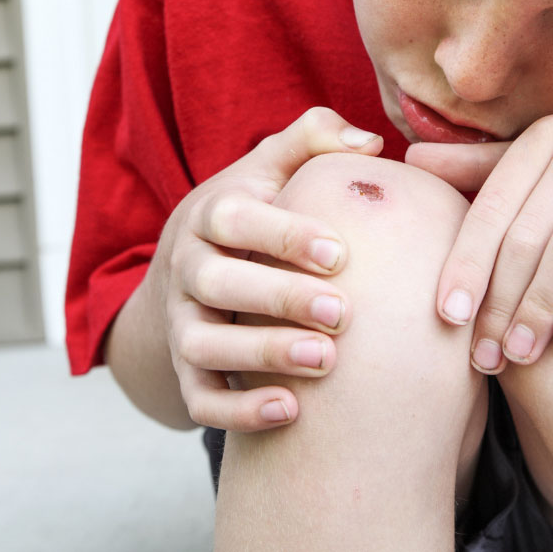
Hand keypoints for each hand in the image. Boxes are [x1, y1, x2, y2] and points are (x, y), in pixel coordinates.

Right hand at [147, 107, 381, 429]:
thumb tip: (368, 143)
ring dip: (261, 356)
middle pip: (218, 284)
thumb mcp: (272, 166)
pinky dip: (237, 413)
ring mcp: (184, 322)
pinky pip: (200, 400)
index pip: (234, 219)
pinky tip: (291, 412)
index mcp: (211, 214)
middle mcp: (189, 268)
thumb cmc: (254, 210)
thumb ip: (314, 138)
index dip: (283, 235)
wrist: (189, 264)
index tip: (340, 252)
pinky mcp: (188, 369)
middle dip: (279, 299)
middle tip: (344, 314)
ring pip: (204, 346)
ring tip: (325, 362)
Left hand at [405, 107, 552, 371]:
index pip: (492, 208)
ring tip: (523, 354)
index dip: (464, 264)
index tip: (445, 320)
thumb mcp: (551, 164)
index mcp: (546, 136)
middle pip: (528, 232)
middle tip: (485, 355)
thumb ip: (484, 167)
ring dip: (542, 307)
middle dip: (501, 301)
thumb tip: (409, 159)